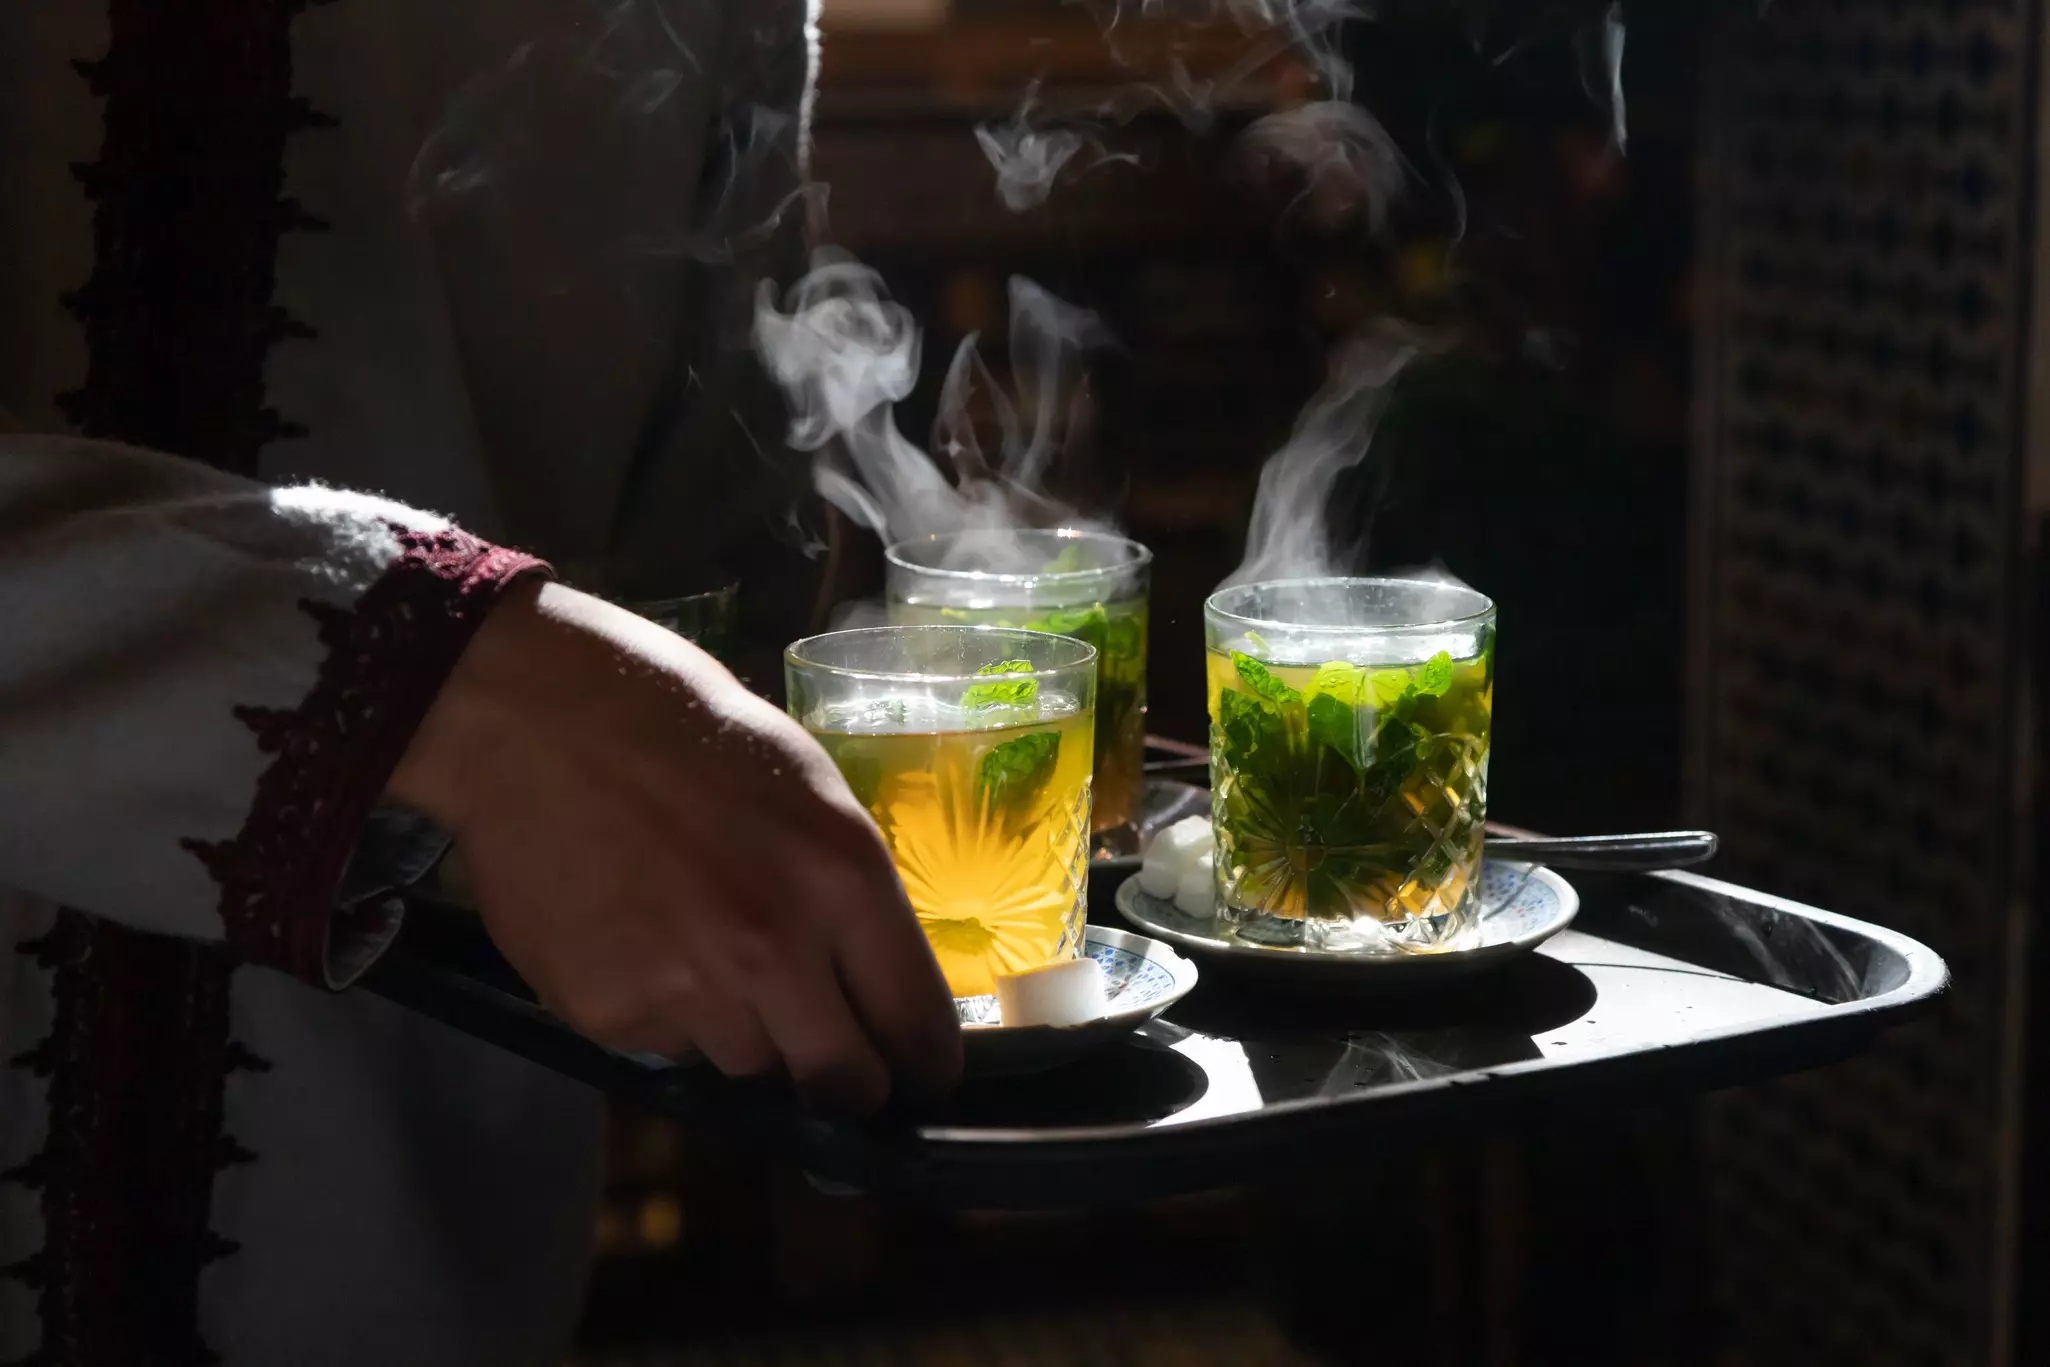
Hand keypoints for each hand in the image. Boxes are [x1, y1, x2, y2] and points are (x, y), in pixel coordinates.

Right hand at [388, 579, 959, 1112]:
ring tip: (701, 944)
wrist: (536, 719)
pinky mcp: (610, 1014)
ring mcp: (687, 991)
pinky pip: (666, 1045)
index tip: (919, 1072)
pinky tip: (638, 939)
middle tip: (830, 1060)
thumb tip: (874, 984)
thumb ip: (849, 895)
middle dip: (845, 1080)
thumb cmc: (687, 733)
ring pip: (749, 1063)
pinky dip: (664, 1012)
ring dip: (744, 1029)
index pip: (916, 1026)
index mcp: (844, 881)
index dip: (924, 1062)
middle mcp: (775, 951)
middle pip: (841, 1082)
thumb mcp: (809, 790)